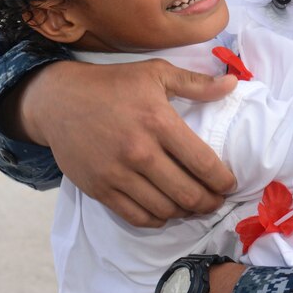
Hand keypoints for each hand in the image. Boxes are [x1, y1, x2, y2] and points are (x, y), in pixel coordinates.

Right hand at [20, 59, 237, 225]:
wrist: (58, 101)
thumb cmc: (112, 84)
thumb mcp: (156, 73)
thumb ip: (196, 83)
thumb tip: (233, 84)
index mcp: (159, 121)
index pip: (203, 163)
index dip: (223, 180)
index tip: (230, 184)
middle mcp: (140, 151)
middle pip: (187, 193)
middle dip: (210, 202)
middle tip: (217, 201)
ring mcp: (117, 173)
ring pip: (164, 209)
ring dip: (186, 213)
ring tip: (194, 206)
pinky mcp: (99, 189)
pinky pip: (136, 216)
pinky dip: (157, 220)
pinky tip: (166, 212)